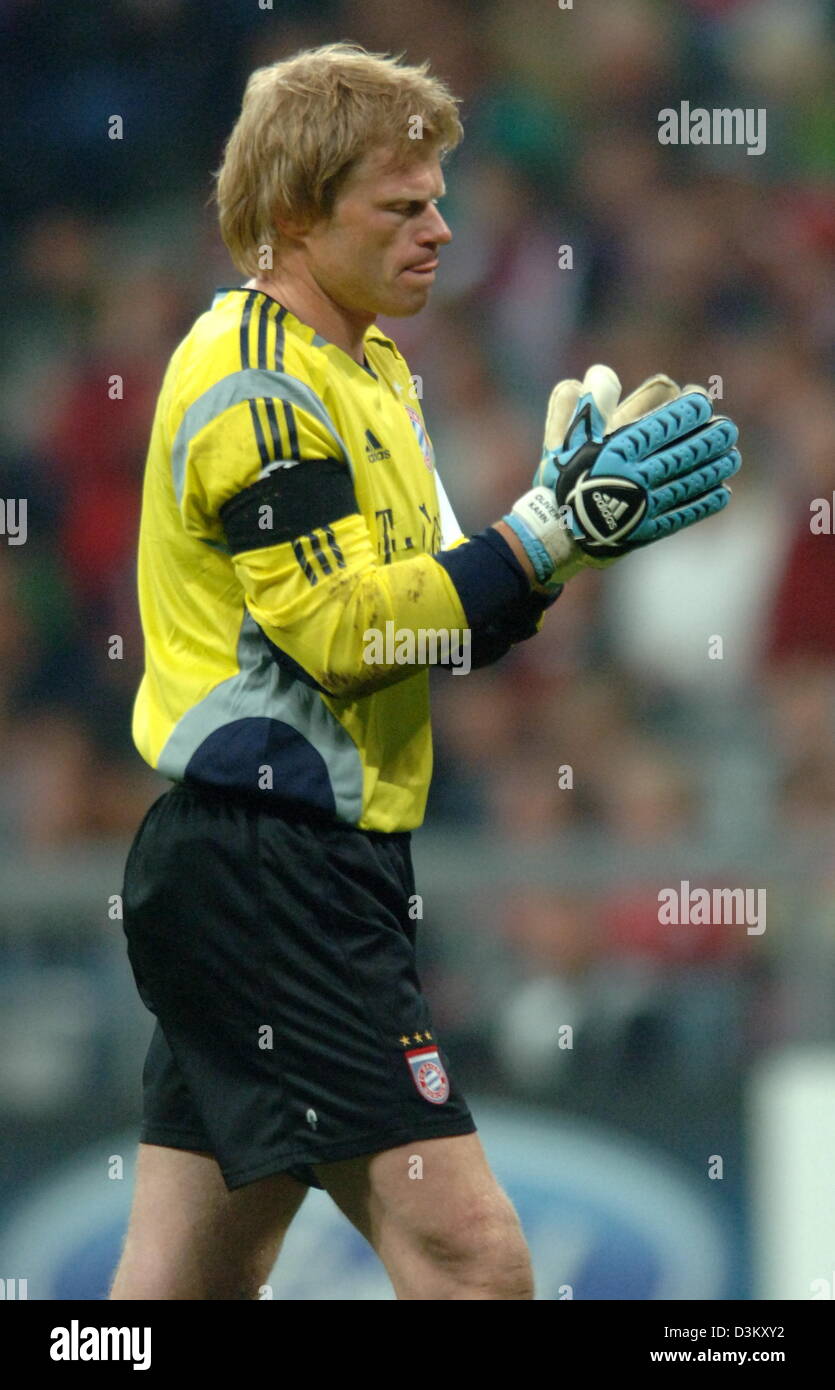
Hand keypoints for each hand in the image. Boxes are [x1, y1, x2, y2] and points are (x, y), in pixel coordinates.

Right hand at [534, 365, 740, 576]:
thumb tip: (601, 372)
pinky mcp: (648, 530)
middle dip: (709, 439)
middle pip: (683, 452)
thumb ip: (583, 403)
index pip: (661, 424)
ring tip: (732, 457)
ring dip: (714, 469)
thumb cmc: (562, 481)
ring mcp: (644, 504)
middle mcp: (635, 476)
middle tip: (728, 429)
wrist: (556, 535)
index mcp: (617, 450)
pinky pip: (683, 514)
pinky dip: (704, 503)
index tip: (702, 402)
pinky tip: (722, 493)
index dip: (686, 411)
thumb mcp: (564, 437)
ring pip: (689, 482)